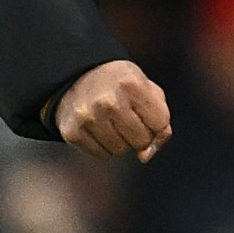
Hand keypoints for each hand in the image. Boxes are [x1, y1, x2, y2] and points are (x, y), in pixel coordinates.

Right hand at [54, 58, 172, 162]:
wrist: (77, 76)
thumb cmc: (119, 85)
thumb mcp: (147, 90)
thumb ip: (161, 123)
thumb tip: (145, 156)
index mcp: (132, 84)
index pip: (160, 124)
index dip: (155, 122)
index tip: (143, 111)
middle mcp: (109, 101)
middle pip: (141, 141)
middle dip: (138, 133)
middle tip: (125, 116)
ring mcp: (88, 117)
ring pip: (121, 150)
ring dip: (120, 140)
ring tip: (110, 120)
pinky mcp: (73, 132)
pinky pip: (101, 155)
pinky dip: (102, 146)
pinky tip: (97, 128)